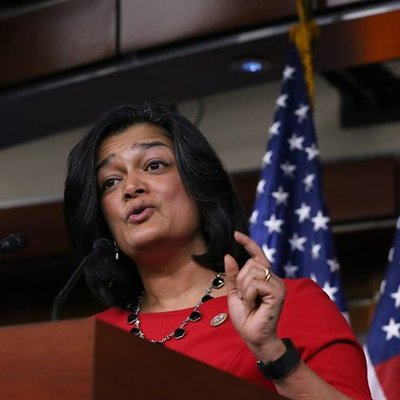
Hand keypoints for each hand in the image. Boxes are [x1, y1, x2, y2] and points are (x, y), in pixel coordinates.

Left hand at [224, 231, 286, 359]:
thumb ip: (233, 275)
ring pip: (252, 272)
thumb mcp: (234, 292)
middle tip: (245, 297)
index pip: (257, 255)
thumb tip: (229, 255)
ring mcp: (278, 285)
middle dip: (241, 280)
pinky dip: (248, 294)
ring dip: (244, 288)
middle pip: (251, 263)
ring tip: (249, 301)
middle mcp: (273, 278)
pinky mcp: (278, 292)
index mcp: (264, 277)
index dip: (248, 243)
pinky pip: (256, 283)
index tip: (236, 234)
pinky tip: (253, 304)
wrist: (252, 336)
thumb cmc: (245, 316)